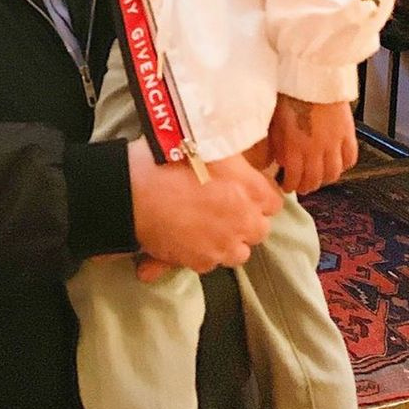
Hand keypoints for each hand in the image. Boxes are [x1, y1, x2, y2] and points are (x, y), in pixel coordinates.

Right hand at [127, 140, 282, 272]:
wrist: (133, 188)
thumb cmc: (169, 157)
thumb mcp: (211, 145)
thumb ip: (237, 163)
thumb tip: (244, 169)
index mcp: (252, 190)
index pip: (274, 201)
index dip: (258, 195)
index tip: (243, 190)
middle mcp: (244, 221)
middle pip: (259, 229)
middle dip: (245, 220)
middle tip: (221, 206)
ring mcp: (224, 246)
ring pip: (238, 251)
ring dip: (227, 240)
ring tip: (205, 225)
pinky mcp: (202, 262)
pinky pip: (211, 262)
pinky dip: (201, 253)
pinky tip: (185, 236)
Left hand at [267, 94, 357, 193]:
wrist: (312, 75)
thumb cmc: (289, 92)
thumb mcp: (273, 120)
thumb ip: (276, 144)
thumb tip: (277, 159)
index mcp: (294, 148)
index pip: (293, 179)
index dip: (289, 186)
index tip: (286, 185)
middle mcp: (315, 150)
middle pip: (314, 180)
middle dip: (307, 186)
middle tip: (302, 186)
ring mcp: (333, 143)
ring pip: (333, 173)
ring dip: (325, 180)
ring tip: (320, 178)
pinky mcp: (348, 133)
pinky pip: (350, 158)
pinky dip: (344, 165)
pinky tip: (338, 164)